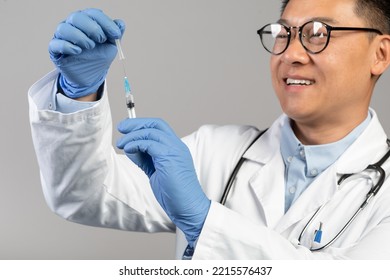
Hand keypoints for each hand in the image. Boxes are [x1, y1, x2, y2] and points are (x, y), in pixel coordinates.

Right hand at [49, 8, 124, 97]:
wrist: (90, 76)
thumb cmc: (99, 56)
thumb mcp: (111, 46)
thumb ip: (115, 35)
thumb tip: (120, 23)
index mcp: (87, 21)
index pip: (93, 14)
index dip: (105, 22)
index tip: (115, 34)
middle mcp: (73, 26)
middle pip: (77, 17)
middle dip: (92, 27)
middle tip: (101, 39)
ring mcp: (62, 37)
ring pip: (64, 28)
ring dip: (79, 36)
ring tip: (90, 47)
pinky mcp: (55, 50)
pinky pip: (55, 44)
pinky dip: (67, 46)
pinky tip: (78, 51)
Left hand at [116, 118, 210, 245]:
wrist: (188, 208)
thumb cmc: (174, 194)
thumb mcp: (155, 172)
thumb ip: (145, 159)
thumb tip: (131, 148)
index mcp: (176, 148)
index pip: (159, 128)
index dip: (142, 125)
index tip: (127, 129)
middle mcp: (177, 146)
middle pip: (156, 124)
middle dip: (136, 124)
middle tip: (121, 128)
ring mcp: (175, 151)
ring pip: (152, 132)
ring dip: (133, 135)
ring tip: (121, 143)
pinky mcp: (170, 158)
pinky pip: (150, 144)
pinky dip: (136, 144)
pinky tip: (128, 149)